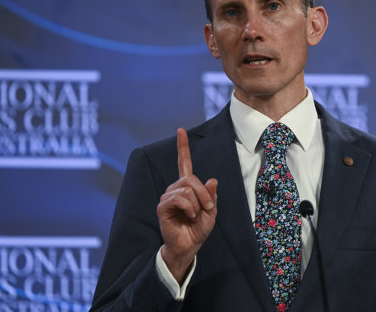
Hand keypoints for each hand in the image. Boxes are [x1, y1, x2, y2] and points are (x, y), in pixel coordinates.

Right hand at [157, 128, 217, 282]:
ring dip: (197, 203)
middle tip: (208, 208)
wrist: (189, 246)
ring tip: (196, 215)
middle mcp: (175, 188)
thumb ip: (211, 196)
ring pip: (186, 189)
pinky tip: (189, 216)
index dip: (182, 147)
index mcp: (187, 187)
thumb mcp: (211, 211)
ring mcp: (168, 197)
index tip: (180, 130)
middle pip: (190, 178)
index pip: (184, 163)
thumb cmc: (198, 229)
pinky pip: (178, 198)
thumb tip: (212, 180)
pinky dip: (189, 207)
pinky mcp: (163, 207)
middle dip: (204, 193)